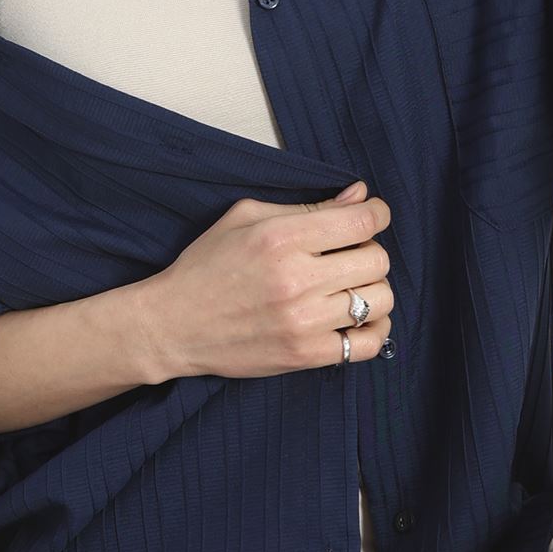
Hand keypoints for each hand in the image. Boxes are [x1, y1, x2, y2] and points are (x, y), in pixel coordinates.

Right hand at [148, 180, 394, 380]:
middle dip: (369, 252)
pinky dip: (373, 330)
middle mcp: (297, 279)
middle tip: (348, 256)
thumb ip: (307, 207)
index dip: (376, 214)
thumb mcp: (246, 218)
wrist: (172, 325)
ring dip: (372, 290)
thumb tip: (359, 195)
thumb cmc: (206, 267)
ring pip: (380, 300)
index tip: (371, 217)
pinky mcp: (305, 355)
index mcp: (282, 238)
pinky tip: (354, 320)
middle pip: (377, 260)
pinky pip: (368, 344)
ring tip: (349, 288)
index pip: (362, 220)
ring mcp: (303, 321)